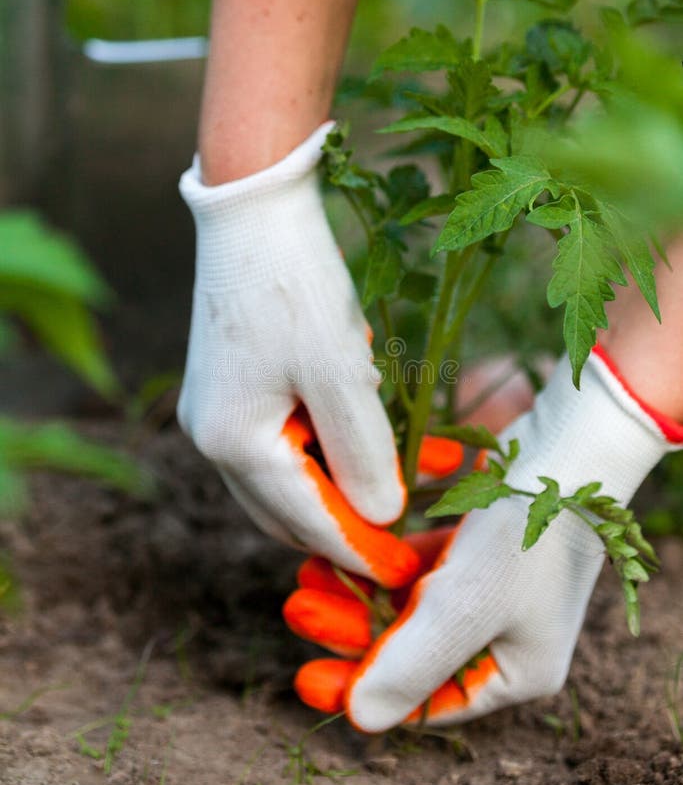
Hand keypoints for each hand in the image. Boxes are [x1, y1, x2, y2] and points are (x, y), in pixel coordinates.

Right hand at [177, 123, 415, 587]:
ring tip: (410, 478)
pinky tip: (375, 436)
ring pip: (291, 479)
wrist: (254, 211)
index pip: (307, 521)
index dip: (360, 551)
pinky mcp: (235, 390)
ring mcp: (220, 414)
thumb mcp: (342, 374)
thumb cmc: (296, 286)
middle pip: (290, 511)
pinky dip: (331, 449)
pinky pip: (287, 441)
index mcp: (235, 443)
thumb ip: (363, 454)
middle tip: (404, 538)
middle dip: (350, 526)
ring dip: (346, 485)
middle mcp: (216, 438)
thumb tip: (382, 516)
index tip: (404, 574)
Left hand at [287, 350, 676, 729]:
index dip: (364, 689)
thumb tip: (358, 718)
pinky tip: (343, 548)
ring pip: (410, 602)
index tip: (305, 676)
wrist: (569, 446)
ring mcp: (492, 588)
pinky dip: (384, 560)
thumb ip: (408, 665)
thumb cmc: (523, 535)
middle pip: (411, 648)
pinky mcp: (478, 546)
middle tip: (295, 611)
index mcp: (517, 669)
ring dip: (359, 591)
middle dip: (350, 630)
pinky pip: (421, 564)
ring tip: (306, 577)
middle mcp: (506, 635)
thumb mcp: (462, 607)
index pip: (427, 698)